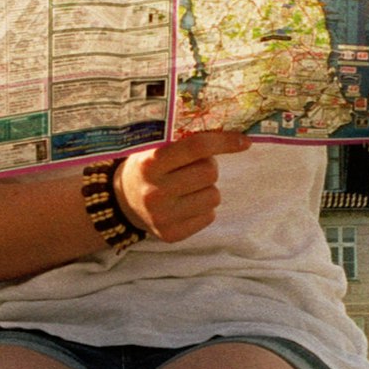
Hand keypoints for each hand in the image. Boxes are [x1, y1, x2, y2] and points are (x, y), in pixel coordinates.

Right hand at [118, 128, 249, 241]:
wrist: (123, 201)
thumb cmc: (147, 167)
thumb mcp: (153, 148)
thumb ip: (182, 140)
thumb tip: (231, 134)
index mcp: (149, 163)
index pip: (196, 147)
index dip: (224, 142)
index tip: (244, 141)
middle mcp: (155, 192)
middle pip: (210, 173)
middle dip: (209, 166)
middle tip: (195, 166)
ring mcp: (162, 217)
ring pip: (213, 196)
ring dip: (207, 188)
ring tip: (188, 186)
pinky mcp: (171, 235)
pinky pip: (209, 216)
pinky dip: (203, 207)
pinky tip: (185, 203)